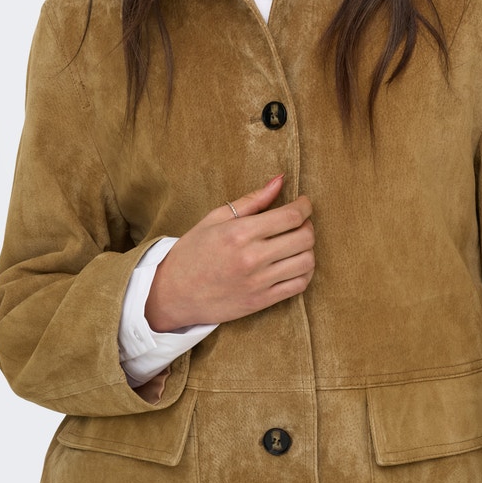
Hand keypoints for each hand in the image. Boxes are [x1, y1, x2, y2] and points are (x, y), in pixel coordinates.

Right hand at [144, 175, 314, 330]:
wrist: (173, 293)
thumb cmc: (193, 251)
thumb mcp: (216, 218)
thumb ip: (252, 200)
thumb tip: (280, 180)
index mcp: (240, 233)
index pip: (291, 216)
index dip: (304, 206)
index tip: (304, 203)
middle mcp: (252, 258)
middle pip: (304, 238)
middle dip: (308, 225)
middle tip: (300, 221)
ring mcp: (259, 282)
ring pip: (306, 262)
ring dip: (308, 248)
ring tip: (297, 242)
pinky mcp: (261, 301)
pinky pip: (299, 285)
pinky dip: (305, 272)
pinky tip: (295, 263)